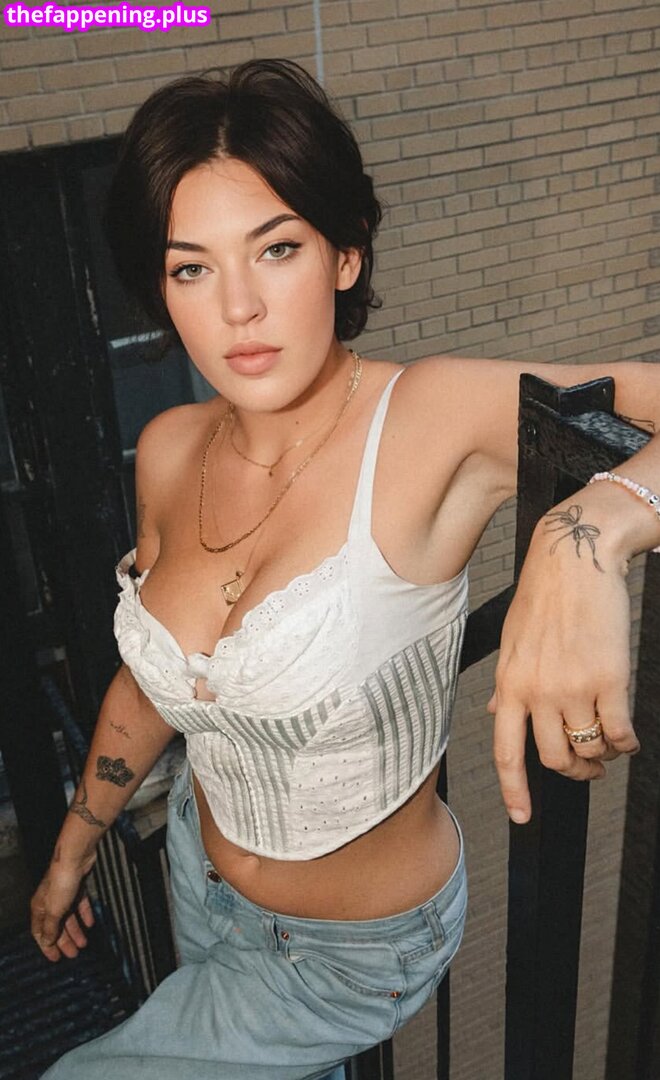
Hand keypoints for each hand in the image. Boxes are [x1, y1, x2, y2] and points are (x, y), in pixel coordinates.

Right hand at [31, 850, 95, 960]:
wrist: (75, 857)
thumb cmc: (61, 882)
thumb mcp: (54, 910)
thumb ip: (50, 927)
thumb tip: (46, 941)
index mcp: (39, 908)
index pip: (40, 932)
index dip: (47, 946)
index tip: (56, 959)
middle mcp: (49, 902)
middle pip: (56, 926)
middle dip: (64, 941)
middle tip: (74, 955)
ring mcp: (64, 894)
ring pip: (69, 917)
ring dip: (76, 931)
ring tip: (84, 943)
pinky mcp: (77, 886)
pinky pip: (80, 904)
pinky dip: (85, 914)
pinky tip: (90, 924)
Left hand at [488, 523, 639, 823]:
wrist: (575, 560)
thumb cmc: (543, 598)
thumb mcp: (512, 642)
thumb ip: (507, 683)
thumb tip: (494, 710)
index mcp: (510, 684)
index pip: (506, 751)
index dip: (514, 790)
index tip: (521, 817)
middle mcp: (538, 691)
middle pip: (554, 758)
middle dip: (573, 771)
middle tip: (587, 768)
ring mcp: (573, 686)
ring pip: (589, 748)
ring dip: (601, 755)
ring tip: (608, 744)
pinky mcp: (609, 678)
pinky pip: (618, 731)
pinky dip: (626, 743)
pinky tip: (628, 739)